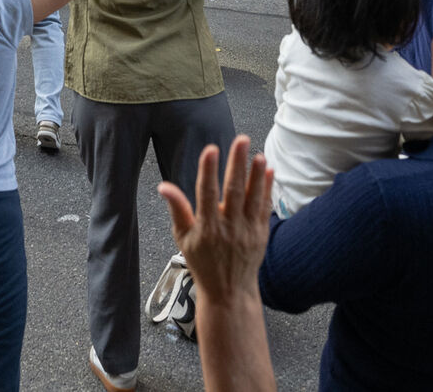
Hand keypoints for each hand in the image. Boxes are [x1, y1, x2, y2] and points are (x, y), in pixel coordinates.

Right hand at [158, 136, 272, 307]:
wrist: (229, 292)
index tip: (210, 150)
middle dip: (237, 164)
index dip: (208, 171)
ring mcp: (247, 231)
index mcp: (206, 228)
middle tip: (241, 140)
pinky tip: (269, 171)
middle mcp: (228, 228)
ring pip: (253, 198)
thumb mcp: (183, 239)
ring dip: (256, 174)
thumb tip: (163, 186)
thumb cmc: (203, 263)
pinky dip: (267, 189)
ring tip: (258, 154)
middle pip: (233, 191)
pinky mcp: (261, 234)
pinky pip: (265, 208)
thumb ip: (177, 210)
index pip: (206, 193)